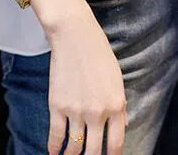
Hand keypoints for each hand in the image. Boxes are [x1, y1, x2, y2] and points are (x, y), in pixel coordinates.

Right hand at [32, 0, 127, 154]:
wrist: (74, 35)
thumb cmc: (98, 53)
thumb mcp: (116, 79)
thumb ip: (120, 105)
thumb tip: (122, 125)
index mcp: (116, 105)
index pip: (116, 144)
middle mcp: (97, 113)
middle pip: (94, 152)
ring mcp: (76, 111)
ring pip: (74, 148)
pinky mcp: (57, 106)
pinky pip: (56, 136)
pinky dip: (54, 148)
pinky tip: (55, 152)